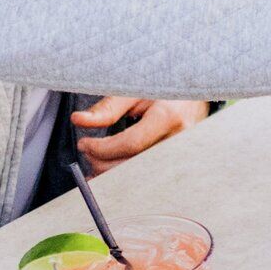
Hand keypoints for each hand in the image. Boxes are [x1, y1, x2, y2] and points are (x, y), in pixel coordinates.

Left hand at [72, 93, 206, 167]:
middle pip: (134, 164)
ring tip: (94, 164)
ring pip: (140, 176)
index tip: (84, 144)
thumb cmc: (161, 90)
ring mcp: (181, 155)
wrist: (192, 97)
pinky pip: (148, 177)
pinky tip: (110, 175)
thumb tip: (77, 120)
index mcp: (168, 116)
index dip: (102, 148)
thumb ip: (107, 108)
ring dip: (111, 174)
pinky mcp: (178, 165)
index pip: (131, 143)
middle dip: (103, 162)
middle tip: (86, 152)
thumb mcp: (133, 91)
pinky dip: (126, 179)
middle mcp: (178, 139)